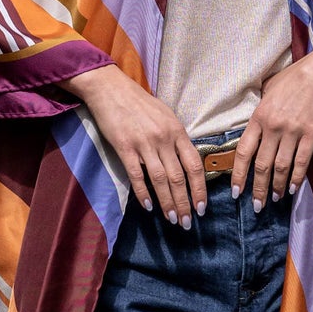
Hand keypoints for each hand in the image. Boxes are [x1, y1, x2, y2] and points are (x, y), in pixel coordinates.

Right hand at [61, 64, 206, 225]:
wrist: (110, 89)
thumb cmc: (139, 103)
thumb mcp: (166, 116)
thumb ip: (176, 139)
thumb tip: (185, 163)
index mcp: (177, 131)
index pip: (194, 166)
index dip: (200, 189)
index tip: (202, 207)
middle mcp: (164, 139)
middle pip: (178, 177)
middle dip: (185, 203)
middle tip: (187, 222)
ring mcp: (144, 143)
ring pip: (160, 180)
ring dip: (167, 202)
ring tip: (172, 219)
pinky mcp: (124, 147)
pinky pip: (136, 175)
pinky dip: (143, 193)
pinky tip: (148, 207)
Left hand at [231, 44, 312, 206]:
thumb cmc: (296, 76)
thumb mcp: (269, 88)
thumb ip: (260, 106)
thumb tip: (253, 122)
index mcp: (259, 116)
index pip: (243, 152)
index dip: (239, 175)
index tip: (236, 192)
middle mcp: (273, 127)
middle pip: (261, 165)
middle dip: (257, 189)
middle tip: (256, 206)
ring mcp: (293, 132)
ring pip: (280, 168)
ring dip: (276, 187)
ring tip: (273, 200)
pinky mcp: (312, 134)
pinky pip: (302, 162)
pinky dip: (296, 178)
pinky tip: (292, 189)